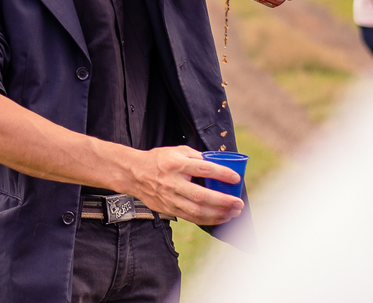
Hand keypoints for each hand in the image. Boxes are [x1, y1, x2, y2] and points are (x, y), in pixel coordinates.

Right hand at [124, 145, 243, 225]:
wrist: (134, 173)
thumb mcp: (175, 151)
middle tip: (238, 203)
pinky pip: (191, 218)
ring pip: (197, 211)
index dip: (221, 174)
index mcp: (175, 164)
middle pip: (201, 195)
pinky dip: (208, 220)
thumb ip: (195, 157)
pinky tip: (220, 218)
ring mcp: (169, 198)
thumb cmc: (158, 160)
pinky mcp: (168, 208)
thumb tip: (217, 165)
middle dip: (223, 201)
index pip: (202, 169)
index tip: (235, 178)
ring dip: (218, 214)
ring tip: (233, 213)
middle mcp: (172, 182)